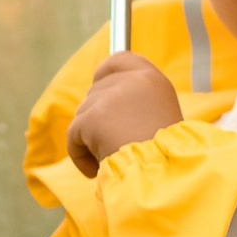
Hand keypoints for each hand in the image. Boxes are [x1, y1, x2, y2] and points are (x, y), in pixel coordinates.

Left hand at [66, 51, 183, 177]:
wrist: (163, 177)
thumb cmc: (163, 159)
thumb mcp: (158, 119)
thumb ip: (135, 104)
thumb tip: (102, 106)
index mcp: (153, 80)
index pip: (119, 59)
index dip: (105, 73)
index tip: (98, 89)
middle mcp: (133, 81)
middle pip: (96, 91)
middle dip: (98, 119)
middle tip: (116, 143)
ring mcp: (110, 97)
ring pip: (83, 114)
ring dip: (91, 140)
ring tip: (113, 158)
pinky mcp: (92, 117)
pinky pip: (73, 136)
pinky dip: (80, 156)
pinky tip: (96, 170)